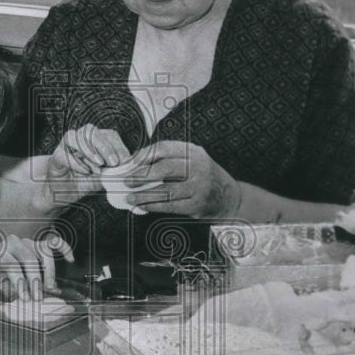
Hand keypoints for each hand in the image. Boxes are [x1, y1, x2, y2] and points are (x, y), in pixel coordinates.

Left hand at [0, 231, 73, 300]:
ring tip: (49, 289)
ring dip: (48, 271)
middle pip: (29, 258)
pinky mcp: (40, 245)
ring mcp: (28, 243)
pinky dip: (63, 248)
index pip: (11, 262)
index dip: (18, 280)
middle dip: (34, 279)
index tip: (23, 296)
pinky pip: (54, 242)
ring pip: (43, 251)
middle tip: (36, 298)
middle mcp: (13, 242)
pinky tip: (69, 259)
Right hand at [44, 125, 130, 203]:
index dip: (118, 145)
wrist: (64, 192)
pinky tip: (85, 171)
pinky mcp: (56, 157)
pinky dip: (76, 162)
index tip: (125, 161)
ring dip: (90, 150)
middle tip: (114, 162)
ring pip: (74, 137)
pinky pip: (64, 154)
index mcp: (95, 141)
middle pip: (91, 131)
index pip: (108, 135)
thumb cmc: (84, 182)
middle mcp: (80, 140)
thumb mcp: (104, 177)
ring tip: (99, 165)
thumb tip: (128, 166)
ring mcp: (66, 147)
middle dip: (105, 146)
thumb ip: (114, 170)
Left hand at [122, 141, 240, 217]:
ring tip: (129, 198)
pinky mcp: (197, 204)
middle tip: (126, 181)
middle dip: (142, 175)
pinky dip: (154, 206)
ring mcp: (199, 186)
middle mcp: (198, 167)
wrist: (227, 196)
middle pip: (165, 168)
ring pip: (166, 191)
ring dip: (144, 195)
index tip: (128, 163)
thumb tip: (133, 164)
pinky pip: (171, 206)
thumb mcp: (190, 160)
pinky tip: (142, 206)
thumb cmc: (199, 176)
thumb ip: (167, 159)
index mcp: (193, 151)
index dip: (144, 155)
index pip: (164, 148)